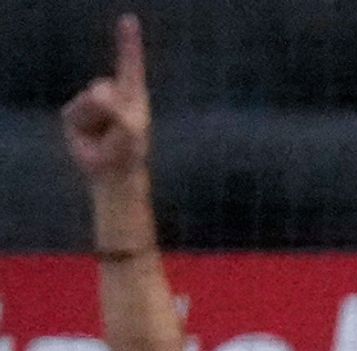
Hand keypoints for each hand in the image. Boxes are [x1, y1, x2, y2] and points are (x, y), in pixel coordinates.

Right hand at [64, 15, 150, 191]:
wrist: (111, 172)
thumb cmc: (128, 152)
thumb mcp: (132, 133)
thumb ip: (119, 111)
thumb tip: (98, 92)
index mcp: (132, 93)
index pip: (130, 63)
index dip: (128, 41)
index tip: (129, 20)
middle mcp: (111, 92)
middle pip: (105, 89)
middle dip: (113, 112)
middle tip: (121, 133)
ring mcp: (90, 101)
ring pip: (91, 101)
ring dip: (100, 122)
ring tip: (106, 136)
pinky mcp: (72, 113)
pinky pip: (76, 114)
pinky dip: (85, 128)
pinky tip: (91, 137)